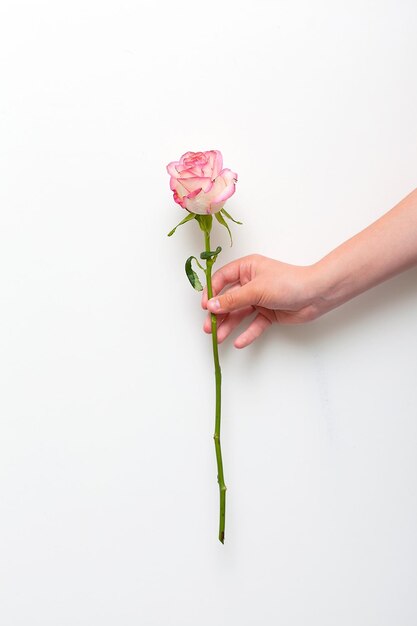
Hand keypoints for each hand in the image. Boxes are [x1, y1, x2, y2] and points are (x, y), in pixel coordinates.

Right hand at [201, 254, 322, 347]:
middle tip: (209, 327)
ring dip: (229, 326)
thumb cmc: (288, 283)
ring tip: (219, 338)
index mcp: (247, 268)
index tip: (206, 306)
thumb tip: (211, 306)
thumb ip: (232, 300)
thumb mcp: (255, 290)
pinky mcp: (268, 313)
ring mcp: (259, 299)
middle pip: (228, 299)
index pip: (222, 279)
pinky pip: (253, 324)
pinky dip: (247, 333)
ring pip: (239, 314)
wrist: (315, 295)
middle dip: (218, 314)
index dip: (212, 292)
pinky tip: (239, 343)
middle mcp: (251, 283)